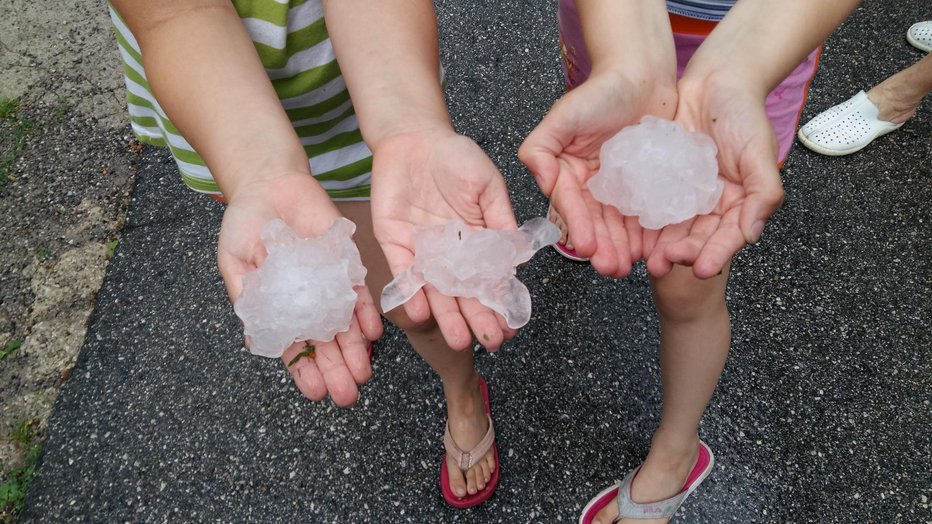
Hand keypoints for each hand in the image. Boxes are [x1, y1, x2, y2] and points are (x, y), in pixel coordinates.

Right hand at [217, 172, 382, 405]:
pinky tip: (372, 335)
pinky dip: (367, 314)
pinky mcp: (347, 264)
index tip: (315, 394)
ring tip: (362, 375)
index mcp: (280, 309)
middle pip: (326, 345)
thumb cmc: (245, 225)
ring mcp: (329, 285)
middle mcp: (309, 303)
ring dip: (355, 352)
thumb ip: (248, 300)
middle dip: (336, 371)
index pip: (295, 349)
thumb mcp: (236, 264)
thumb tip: (257, 342)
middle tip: (347, 396)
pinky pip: (360, 293)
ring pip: (347, 326)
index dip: (304, 372)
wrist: (269, 184)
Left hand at [370, 129, 518, 350]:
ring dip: (447, 316)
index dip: (500, 302)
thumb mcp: (487, 185)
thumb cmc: (455, 156)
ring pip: (436, 291)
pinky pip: (403, 273)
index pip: (490, 279)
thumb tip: (520, 256)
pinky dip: (411, 292)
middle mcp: (450, 253)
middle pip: (464, 293)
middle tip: (489, 343)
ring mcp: (422, 251)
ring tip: (459, 340)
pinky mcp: (395, 243)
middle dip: (477, 318)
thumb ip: (501, 219)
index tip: (511, 326)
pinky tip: (422, 312)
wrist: (413, 138)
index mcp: (477, 241)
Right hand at [519, 70, 676, 276]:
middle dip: (602, 247)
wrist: (643, 76)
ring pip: (619, 224)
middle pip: (595, 221)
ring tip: (628, 268)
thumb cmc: (601, 90)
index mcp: (567, 173)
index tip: (586, 247)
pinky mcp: (644, 187)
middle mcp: (590, 185)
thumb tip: (536, 176)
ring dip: (622, 248)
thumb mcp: (563, 115)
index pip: (571, 205)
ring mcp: (619, 188)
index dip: (578, 226)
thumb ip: (540, 146)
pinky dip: (647, 234)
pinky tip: (651, 251)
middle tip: (611, 268)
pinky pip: (645, 213)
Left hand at [644, 72, 784, 278]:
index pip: (725, 237)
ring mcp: (681, 193)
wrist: (717, 80)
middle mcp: (708, 204)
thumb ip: (762, 193)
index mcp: (736, 204)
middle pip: (693, 237)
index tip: (700, 268)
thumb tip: (751, 235)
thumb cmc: (745, 114)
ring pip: (667, 225)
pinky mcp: (658, 179)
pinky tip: (625, 230)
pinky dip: (638, 217)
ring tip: (642, 257)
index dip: (714, 253)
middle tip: (661, 266)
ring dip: (655, 244)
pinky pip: (647, 201)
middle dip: (678, 254)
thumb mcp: (760, 152)